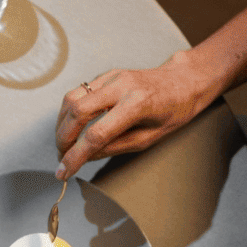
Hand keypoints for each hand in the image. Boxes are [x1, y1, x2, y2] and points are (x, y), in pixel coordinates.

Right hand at [54, 52, 218, 178]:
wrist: (184, 80)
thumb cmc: (174, 110)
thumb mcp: (149, 138)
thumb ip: (115, 147)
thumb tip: (86, 156)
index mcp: (137, 104)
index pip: (96, 134)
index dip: (76, 156)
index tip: (64, 171)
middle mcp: (121, 86)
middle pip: (76, 112)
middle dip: (63, 138)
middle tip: (61, 156)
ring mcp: (111, 77)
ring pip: (71, 98)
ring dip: (61, 124)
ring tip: (64, 142)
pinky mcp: (106, 75)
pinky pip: (78, 92)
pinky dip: (70, 112)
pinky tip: (72, 125)